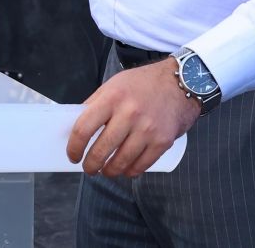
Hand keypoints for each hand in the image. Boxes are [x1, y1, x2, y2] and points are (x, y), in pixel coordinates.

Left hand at [66, 59, 199, 177]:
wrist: (181, 82)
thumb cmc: (144, 84)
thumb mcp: (115, 84)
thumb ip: (96, 104)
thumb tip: (76, 127)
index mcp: (113, 97)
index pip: (84, 129)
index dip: (74, 147)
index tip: (73, 155)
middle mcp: (130, 113)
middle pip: (101, 150)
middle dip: (90, 165)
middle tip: (88, 168)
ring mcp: (147, 129)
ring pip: (120, 162)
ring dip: (109, 171)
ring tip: (106, 170)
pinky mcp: (162, 141)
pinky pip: (140, 166)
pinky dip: (130, 171)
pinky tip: (125, 169)